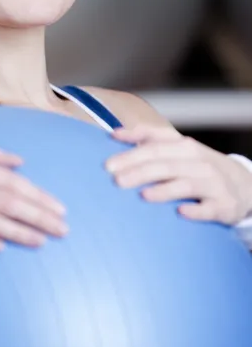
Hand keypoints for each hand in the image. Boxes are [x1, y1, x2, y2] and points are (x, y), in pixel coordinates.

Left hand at [106, 125, 251, 224]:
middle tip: (116, 181)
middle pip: (164, 165)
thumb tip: (114, 133)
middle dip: (139, 171)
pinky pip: (209, 208)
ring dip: (164, 190)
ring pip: (185, 184)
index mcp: (183, 147)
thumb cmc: (199, 165)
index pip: (153, 147)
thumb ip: (147, 138)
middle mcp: (197, 162)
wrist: (244, 184)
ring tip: (143, 195)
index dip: (130, 154)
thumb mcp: (177, 147)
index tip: (108, 165)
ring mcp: (212, 183)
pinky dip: (196, 210)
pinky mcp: (223, 205)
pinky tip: (181, 213)